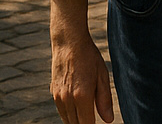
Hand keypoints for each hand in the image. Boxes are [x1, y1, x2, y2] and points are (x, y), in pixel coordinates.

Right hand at [49, 0, 112, 123]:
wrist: (68, 44)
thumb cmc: (89, 58)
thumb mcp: (102, 76)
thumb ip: (104, 100)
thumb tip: (108, 120)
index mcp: (82, 96)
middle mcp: (67, 99)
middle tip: (93, 122)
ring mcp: (58, 97)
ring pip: (67, 119)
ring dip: (77, 122)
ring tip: (88, 118)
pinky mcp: (53, 93)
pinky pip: (62, 111)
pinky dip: (69, 115)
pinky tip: (78, 110)